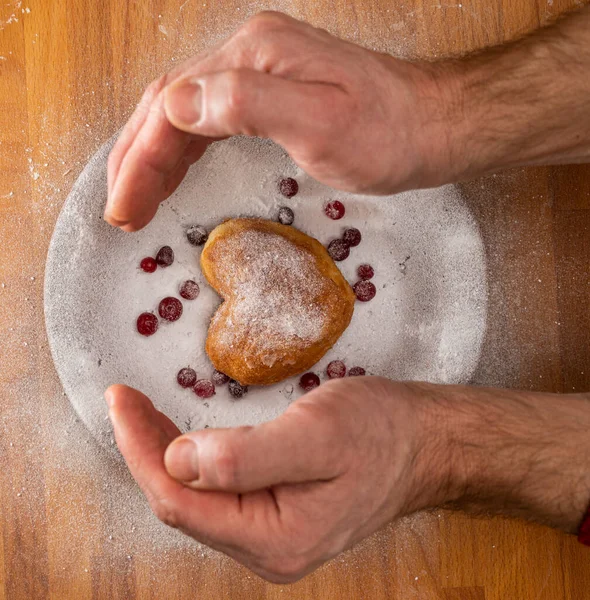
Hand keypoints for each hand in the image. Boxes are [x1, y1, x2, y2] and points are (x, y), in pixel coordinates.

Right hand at [105, 11, 457, 230]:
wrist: (430, 126)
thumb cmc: (387, 132)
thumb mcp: (321, 122)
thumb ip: (248, 104)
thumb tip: (179, 104)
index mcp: (253, 56)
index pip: (172, 105)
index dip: (141, 160)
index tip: (124, 208)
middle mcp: (249, 56)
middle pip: (169, 106)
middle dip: (137, 161)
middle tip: (121, 211)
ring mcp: (259, 73)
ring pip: (185, 115)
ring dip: (155, 159)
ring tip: (136, 200)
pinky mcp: (271, 94)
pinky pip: (211, 123)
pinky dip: (184, 152)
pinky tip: (174, 174)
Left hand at [105, 378, 451, 582]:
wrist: (421, 444)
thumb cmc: (379, 432)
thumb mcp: (316, 434)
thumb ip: (245, 456)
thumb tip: (178, 462)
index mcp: (273, 537)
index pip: (179, 500)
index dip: (140, 449)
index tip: (120, 400)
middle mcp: (266, 549)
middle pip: (181, 503)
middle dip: (145, 450)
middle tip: (126, 400)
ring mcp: (271, 537)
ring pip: (195, 499)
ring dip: (164, 455)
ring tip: (144, 413)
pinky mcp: (276, 517)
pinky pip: (217, 494)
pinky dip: (192, 462)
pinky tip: (183, 438)